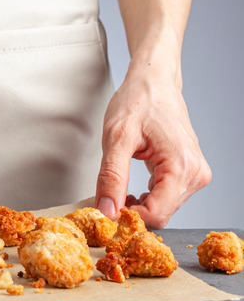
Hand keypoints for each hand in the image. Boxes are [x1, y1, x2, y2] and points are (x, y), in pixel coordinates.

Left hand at [94, 65, 210, 228]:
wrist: (153, 83)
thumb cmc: (138, 102)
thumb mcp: (116, 138)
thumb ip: (111, 176)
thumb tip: (107, 210)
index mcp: (183, 166)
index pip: (157, 214)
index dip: (129, 217)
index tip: (106, 209)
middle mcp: (195, 173)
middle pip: (161, 214)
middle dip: (132, 212)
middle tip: (106, 199)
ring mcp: (195, 173)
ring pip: (163, 208)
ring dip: (138, 205)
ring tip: (117, 190)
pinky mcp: (188, 172)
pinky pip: (166, 198)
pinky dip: (145, 198)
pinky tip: (129, 189)